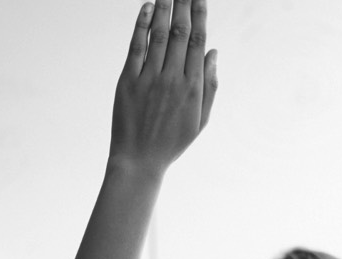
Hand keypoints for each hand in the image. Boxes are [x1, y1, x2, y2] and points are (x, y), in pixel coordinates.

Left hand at [109, 0, 217, 175]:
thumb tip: (213, 52)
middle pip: (181, 32)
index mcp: (193, 87)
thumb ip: (210, 85)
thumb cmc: (171, 142)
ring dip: (165, 8)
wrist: (139, 161)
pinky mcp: (128, 82)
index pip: (199, 41)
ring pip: (160, 35)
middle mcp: (173, 79)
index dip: (200, 15)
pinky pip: (137, 46)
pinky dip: (142, 25)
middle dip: (184, 4)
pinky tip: (148, 8)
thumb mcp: (200, 120)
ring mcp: (150, 79)